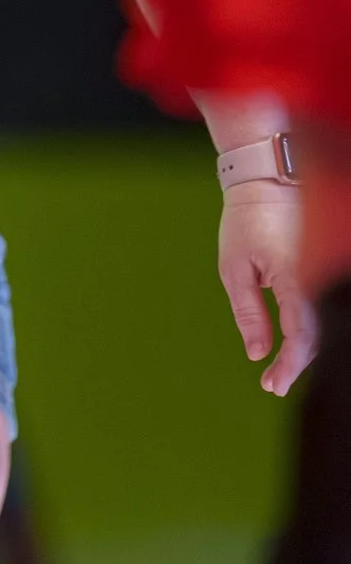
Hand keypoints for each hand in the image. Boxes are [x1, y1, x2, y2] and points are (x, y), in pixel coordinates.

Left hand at [218, 177, 316, 395]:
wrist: (270, 178)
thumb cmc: (247, 220)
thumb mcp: (235, 269)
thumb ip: (250, 313)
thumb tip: (258, 353)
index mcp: (296, 273)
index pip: (302, 332)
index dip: (291, 364)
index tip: (273, 385)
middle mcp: (318, 270)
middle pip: (318, 333)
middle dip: (297, 362)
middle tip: (274, 384)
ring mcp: (326, 265)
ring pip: (325, 321)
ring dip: (306, 348)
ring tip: (281, 368)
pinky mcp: (327, 262)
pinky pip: (324, 303)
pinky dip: (312, 327)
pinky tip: (295, 342)